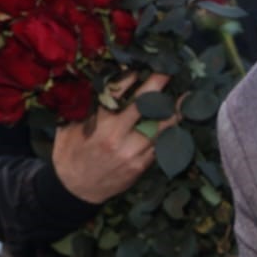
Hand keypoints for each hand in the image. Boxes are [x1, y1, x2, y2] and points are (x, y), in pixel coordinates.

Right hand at [49, 72, 174, 203]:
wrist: (74, 190)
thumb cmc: (69, 155)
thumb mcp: (68, 128)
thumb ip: (85, 109)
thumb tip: (96, 86)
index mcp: (98, 124)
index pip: (117, 94)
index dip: (131, 78)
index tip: (141, 66)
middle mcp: (117, 137)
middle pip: (144, 107)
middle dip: (158, 87)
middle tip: (170, 72)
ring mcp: (132, 153)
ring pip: (159, 128)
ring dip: (174, 112)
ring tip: (188, 98)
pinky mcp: (140, 166)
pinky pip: (159, 146)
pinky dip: (170, 134)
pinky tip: (179, 123)